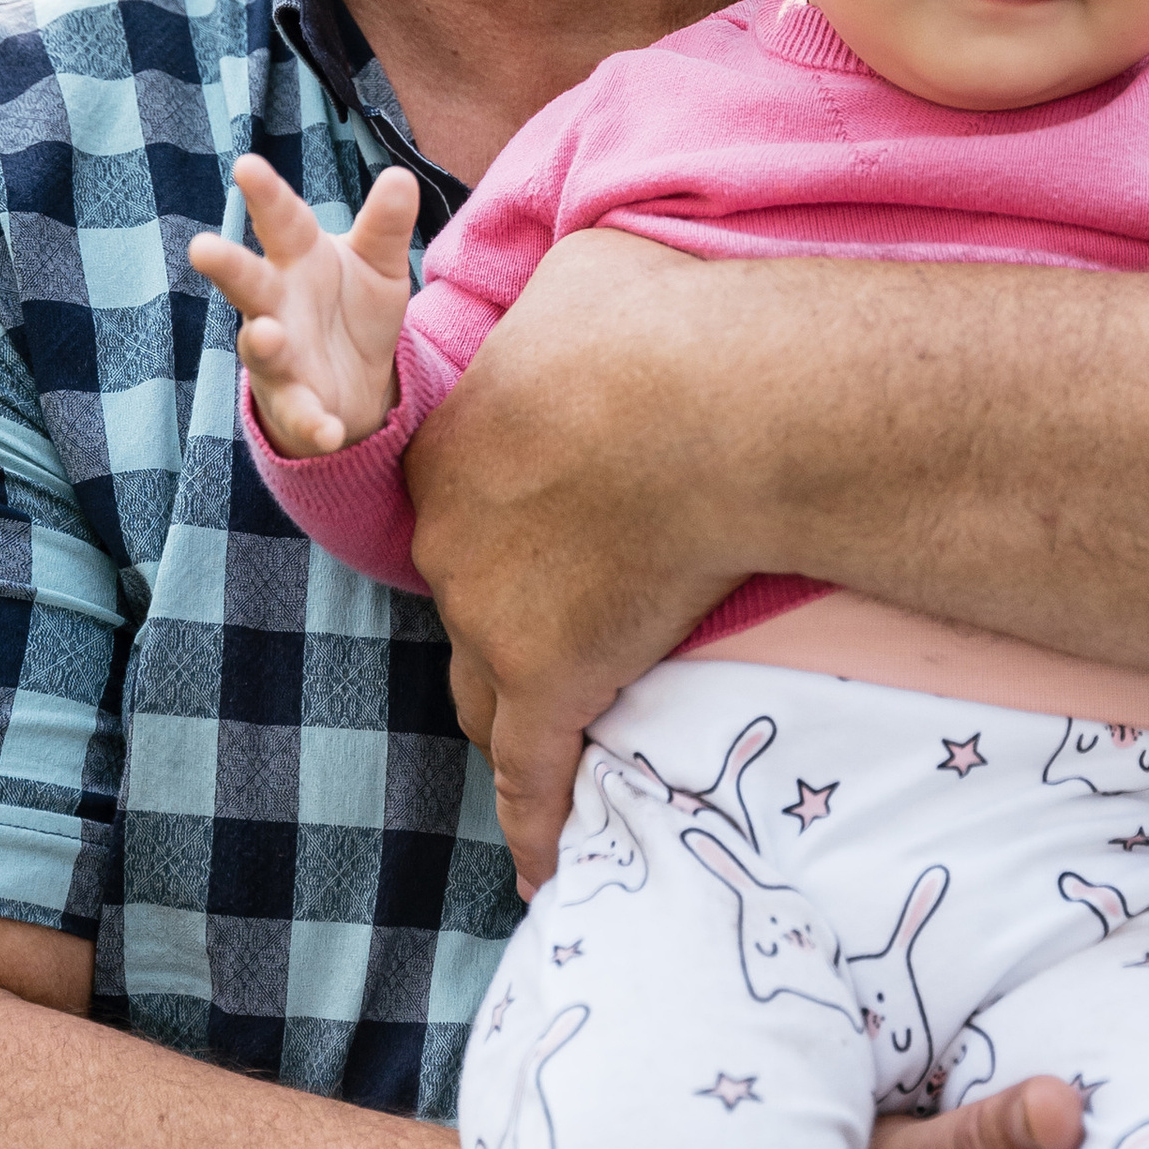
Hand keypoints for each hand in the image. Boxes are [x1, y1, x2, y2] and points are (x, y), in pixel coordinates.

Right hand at [188, 154, 415, 456]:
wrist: (357, 382)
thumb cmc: (354, 305)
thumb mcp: (378, 265)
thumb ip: (384, 226)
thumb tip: (401, 176)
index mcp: (298, 258)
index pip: (281, 221)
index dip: (265, 194)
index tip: (246, 165)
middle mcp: (277, 303)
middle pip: (248, 280)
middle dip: (227, 266)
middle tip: (203, 248)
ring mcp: (279, 355)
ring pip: (260, 347)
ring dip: (261, 342)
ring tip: (265, 334)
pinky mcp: (295, 403)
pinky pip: (301, 414)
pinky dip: (314, 423)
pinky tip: (330, 432)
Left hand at [403, 228, 753, 888]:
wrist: (696, 398)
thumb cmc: (652, 323)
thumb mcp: (588, 274)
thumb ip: (572, 300)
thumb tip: (597, 291)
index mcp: (455, 447)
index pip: (467, 515)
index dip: (509, 537)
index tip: (552, 548)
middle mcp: (453, 540)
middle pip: (470, 609)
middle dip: (510, 631)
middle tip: (566, 647)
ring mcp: (496, 620)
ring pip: (493, 695)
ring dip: (521, 724)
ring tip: (553, 763)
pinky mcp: (555, 682)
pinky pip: (536, 775)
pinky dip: (537, 824)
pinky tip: (543, 874)